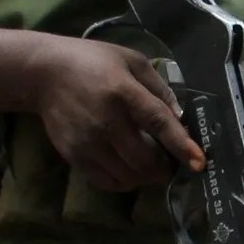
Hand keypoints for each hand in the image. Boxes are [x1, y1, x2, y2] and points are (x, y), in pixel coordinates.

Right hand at [31, 37, 202, 193]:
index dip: (181, 145)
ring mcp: (88, 142)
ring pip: (127, 176)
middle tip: (170, 165)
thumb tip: (179, 117)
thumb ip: (158, 87)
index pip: (158, 123)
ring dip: (145, 177)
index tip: (200, 163)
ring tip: (149, 167)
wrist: (43, 73)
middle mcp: (106, 120)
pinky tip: (127, 172)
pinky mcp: (74, 155)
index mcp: (123, 91)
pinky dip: (123, 182)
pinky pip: (105, 182)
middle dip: (164, 169)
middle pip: (144, 159)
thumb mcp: (130, 60)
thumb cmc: (92, 62)